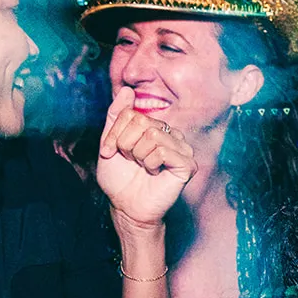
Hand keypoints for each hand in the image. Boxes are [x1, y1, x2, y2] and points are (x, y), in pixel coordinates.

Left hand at [96, 86, 195, 227]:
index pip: (131, 114)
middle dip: (126, 144)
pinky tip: (154, 173)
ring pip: (153, 135)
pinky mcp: (187, 165)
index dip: (115, 134)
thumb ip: (116, 116)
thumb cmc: (120, 179)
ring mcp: (182, 149)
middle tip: (130, 161)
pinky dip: (150, 164)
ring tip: (142, 167)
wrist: (126, 207)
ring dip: (138, 155)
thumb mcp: (110, 143)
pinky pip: (162, 151)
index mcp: (156, 128)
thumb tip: (126, 90)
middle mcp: (172, 136)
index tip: (111, 152)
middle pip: (142, 122)